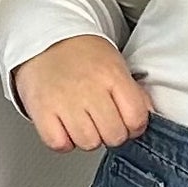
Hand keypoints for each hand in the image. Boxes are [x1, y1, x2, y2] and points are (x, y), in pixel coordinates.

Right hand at [11, 35, 151, 151]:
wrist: (46, 42)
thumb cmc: (83, 56)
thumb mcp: (117, 66)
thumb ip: (134, 94)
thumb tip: (145, 118)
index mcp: (111, 75)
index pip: (136, 119)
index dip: (134, 126)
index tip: (126, 122)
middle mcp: (88, 89)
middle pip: (113, 136)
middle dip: (111, 133)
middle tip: (102, 122)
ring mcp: (64, 101)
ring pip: (88, 143)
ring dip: (87, 138)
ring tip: (82, 121)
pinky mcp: (41, 111)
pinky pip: (59, 144)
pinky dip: (63, 141)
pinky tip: (64, 126)